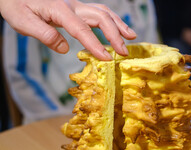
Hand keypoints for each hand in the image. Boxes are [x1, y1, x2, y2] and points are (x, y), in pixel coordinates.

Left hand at [0, 0, 136, 59]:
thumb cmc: (14, 3)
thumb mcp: (22, 20)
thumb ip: (44, 34)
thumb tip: (65, 49)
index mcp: (59, 9)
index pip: (82, 29)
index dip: (95, 44)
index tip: (107, 59)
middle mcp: (71, 5)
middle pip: (100, 17)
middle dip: (115, 35)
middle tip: (124, 53)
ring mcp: (75, 4)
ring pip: (103, 12)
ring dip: (119, 25)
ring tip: (132, 37)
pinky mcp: (76, 7)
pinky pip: (99, 12)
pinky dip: (112, 20)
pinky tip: (118, 28)